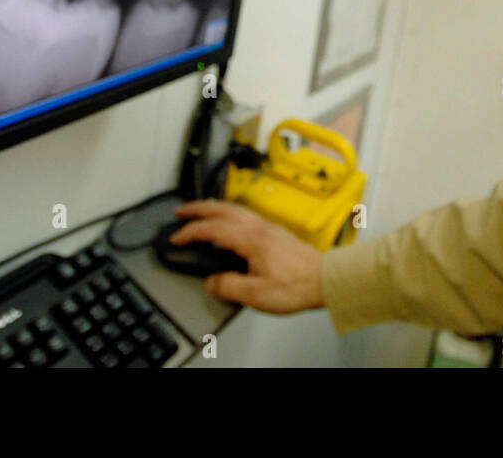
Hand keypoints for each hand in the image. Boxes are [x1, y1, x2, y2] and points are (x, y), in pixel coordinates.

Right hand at [170, 200, 324, 313]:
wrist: (325, 280)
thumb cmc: (297, 286)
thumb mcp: (257, 295)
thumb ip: (229, 286)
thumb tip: (211, 281)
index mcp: (252, 240)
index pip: (213, 228)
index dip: (190, 232)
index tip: (177, 237)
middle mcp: (259, 228)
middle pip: (222, 209)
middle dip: (198, 208)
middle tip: (180, 212)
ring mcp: (268, 228)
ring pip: (235, 209)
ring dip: (214, 208)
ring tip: (200, 213)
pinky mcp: (275, 232)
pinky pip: (245, 215)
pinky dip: (228, 214)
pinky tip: (228, 223)